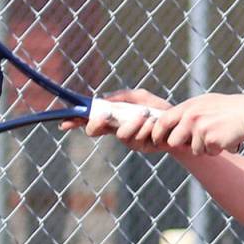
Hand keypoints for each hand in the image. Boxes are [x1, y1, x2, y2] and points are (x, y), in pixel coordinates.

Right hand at [60, 89, 178, 153]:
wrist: (179, 122)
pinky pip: (137, 139)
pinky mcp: (141, 147)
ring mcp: (127, 140)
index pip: (88, 119)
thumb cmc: (157, 109)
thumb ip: (121, 97)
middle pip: (95, 131)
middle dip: (96, 123)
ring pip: (120, 135)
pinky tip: (152, 122)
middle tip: (103, 115)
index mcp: (111, 117)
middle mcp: (115, 129)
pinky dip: (145, 128)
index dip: (75, 122)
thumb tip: (103, 100)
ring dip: (132, 123)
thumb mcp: (138, 97)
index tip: (64, 123)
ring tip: (145, 114)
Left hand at [152, 93, 243, 155]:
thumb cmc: (226, 109)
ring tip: (216, 134)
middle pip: (173, 142)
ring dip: (203, 148)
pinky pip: (207, 153)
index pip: (163, 121)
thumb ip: (187, 112)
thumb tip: (167, 123)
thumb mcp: (204, 103)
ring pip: (193, 150)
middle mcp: (191, 116)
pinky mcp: (211, 140)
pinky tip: (224, 138)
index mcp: (188, 107)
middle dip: (182, 146)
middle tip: (194, 142)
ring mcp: (200, 128)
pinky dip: (215, 150)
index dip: (157, 133)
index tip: (158, 141)